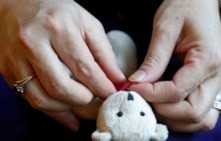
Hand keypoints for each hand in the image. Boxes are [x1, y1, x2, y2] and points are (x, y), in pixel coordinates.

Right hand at [0, 0, 124, 130]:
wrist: (18, 3)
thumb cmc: (58, 12)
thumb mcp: (86, 24)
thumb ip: (104, 52)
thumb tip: (117, 79)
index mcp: (58, 28)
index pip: (84, 68)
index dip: (101, 87)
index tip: (111, 94)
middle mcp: (33, 42)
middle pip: (61, 87)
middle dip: (84, 99)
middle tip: (94, 96)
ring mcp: (15, 57)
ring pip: (42, 98)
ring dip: (67, 108)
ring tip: (81, 102)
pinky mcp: (6, 69)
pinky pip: (29, 99)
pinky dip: (51, 111)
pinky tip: (67, 114)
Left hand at [128, 0, 220, 131]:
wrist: (201, 1)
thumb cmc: (185, 7)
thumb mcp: (165, 28)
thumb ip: (153, 59)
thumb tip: (137, 83)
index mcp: (208, 59)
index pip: (178, 91)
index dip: (152, 94)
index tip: (132, 88)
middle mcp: (218, 76)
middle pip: (194, 113)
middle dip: (164, 111)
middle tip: (143, 99)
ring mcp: (217, 82)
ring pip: (201, 119)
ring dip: (175, 118)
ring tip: (153, 104)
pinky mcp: (211, 84)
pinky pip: (202, 112)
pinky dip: (183, 115)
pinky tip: (166, 105)